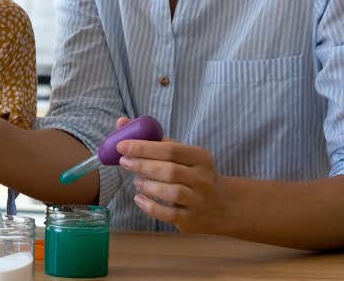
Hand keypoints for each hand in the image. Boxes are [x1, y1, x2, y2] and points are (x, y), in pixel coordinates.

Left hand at [116, 132, 232, 234]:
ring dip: (148, 185)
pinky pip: (168, 214)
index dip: (144, 147)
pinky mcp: (191, 220)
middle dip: (142, 165)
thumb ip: (153, 139)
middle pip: (170, 171)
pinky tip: (139, 199)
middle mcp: (202, 179)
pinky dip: (150, 206)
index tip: (122, 146)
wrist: (221, 204)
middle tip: (124, 162)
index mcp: (200, 157)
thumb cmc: (192, 172)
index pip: (171, 150)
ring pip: (171, 192)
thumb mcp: (182, 153)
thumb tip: (121, 123)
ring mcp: (198, 200)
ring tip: (137, 181)